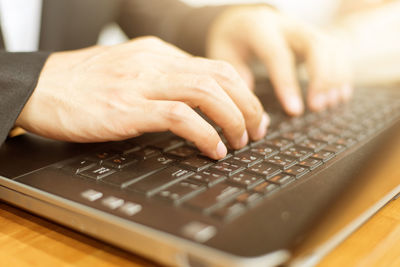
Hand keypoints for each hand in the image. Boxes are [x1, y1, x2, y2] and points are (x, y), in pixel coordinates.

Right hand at [16, 37, 267, 159]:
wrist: (40, 87)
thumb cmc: (82, 83)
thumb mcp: (129, 70)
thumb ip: (160, 79)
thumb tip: (193, 100)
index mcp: (157, 53)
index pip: (214, 66)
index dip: (242, 92)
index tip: (251, 114)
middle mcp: (155, 62)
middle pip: (220, 77)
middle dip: (248, 105)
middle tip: (256, 130)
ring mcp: (143, 83)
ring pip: (208, 92)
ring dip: (233, 119)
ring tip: (240, 142)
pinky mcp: (129, 107)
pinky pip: (181, 116)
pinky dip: (205, 134)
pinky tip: (212, 150)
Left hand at [207, 5, 352, 114]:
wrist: (243, 19)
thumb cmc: (233, 42)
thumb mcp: (223, 56)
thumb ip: (237, 79)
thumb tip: (254, 112)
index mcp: (259, 28)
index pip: (278, 55)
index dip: (288, 83)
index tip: (294, 111)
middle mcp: (286, 25)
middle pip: (315, 44)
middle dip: (322, 77)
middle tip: (316, 108)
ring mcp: (304, 29)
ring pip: (331, 46)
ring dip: (335, 77)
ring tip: (329, 105)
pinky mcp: (315, 37)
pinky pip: (338, 51)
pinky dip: (342, 74)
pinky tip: (339, 96)